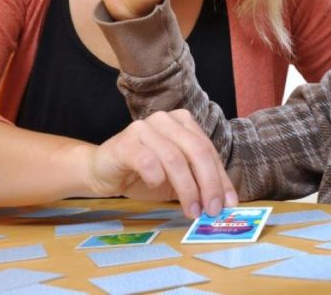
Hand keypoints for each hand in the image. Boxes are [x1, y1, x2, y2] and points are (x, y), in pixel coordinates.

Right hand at [85, 110, 237, 218]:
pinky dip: (156, 177)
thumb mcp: (179, 179)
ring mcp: (144, 128)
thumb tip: (226, 202)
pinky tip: (155, 187)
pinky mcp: (126, 142)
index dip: (221, 178)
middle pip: (196, 151)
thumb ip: (200, 183)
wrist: (102, 171)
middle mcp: (166, 120)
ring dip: (187, 189)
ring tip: (191, 210)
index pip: (209, 150)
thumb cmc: (144, 173)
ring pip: (175, 158)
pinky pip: (147, 160)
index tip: (228, 203)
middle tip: (212, 210)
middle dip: (209, 183)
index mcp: (183, 122)